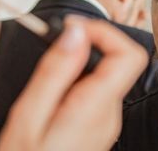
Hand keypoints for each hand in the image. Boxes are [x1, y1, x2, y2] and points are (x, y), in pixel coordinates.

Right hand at [0, 15, 147, 150]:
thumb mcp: (29, 116)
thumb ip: (56, 71)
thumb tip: (77, 32)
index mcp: (95, 110)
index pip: (129, 55)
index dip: (104, 31)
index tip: (72, 28)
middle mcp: (109, 116)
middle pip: (116, 61)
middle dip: (85, 46)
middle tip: (52, 48)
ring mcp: (105, 124)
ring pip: (103, 75)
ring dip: (77, 65)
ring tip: (45, 79)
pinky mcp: (96, 128)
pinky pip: (94, 92)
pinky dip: (74, 82)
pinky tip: (49, 98)